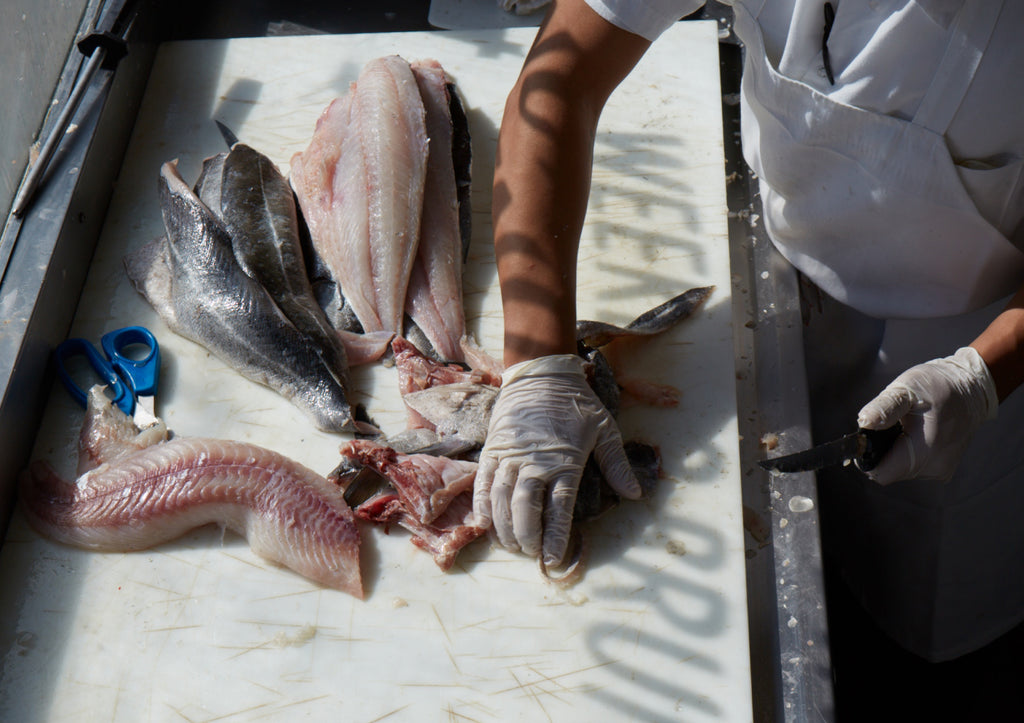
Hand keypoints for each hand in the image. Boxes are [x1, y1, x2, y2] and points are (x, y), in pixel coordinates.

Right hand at [473, 354, 640, 564]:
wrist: (542, 373)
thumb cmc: (576, 402)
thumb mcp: (605, 429)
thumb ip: (616, 464)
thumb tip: (635, 494)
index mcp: (564, 462)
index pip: (559, 509)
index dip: (556, 537)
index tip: (555, 558)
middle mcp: (534, 463)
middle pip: (526, 509)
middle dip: (528, 538)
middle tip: (532, 554)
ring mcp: (510, 456)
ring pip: (501, 500)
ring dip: (505, 527)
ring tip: (511, 545)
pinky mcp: (493, 449)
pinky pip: (482, 482)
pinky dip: (482, 505)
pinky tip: (485, 523)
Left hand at [856, 347, 997, 483]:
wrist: (972, 389)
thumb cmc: (939, 385)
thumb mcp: (907, 388)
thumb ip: (884, 408)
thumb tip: (864, 423)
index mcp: (925, 449)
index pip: (881, 473)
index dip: (867, 458)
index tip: (867, 438)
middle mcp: (934, 467)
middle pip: (889, 472)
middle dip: (881, 452)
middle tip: (889, 426)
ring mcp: (940, 470)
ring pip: (900, 470)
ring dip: (894, 452)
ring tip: (905, 427)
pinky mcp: (943, 469)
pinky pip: (913, 467)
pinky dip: (907, 453)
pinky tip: (915, 434)